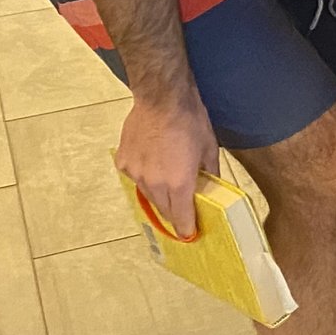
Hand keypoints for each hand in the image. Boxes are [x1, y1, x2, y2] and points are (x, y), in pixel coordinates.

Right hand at [117, 95, 215, 238]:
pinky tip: (153, 167)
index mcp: (178, 183)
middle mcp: (154, 183)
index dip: (186, 228)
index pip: (181, 217)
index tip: (189, 235)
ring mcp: (135, 173)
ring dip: (159, 195)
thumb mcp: (210, 149)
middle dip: (174, 213)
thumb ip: (210, 174)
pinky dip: (145, 177)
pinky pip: (135, 177)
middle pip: (163, 209)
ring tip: (168, 188)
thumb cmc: (191, 122)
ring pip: (148, 194)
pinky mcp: (123, 162)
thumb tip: (212, 187)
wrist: (162, 99)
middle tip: (183, 213)